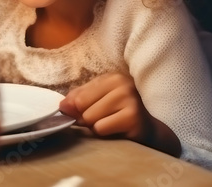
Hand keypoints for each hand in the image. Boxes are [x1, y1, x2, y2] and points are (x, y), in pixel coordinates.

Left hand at [60, 73, 180, 156]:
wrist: (149, 132)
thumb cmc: (119, 116)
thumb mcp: (99, 101)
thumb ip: (79, 99)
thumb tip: (62, 106)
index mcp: (112, 77)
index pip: (77, 96)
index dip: (77, 110)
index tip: (89, 113)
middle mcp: (122, 84)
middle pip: (82, 107)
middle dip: (87, 119)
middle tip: (104, 121)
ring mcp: (129, 99)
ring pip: (90, 118)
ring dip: (96, 128)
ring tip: (111, 125)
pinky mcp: (133, 117)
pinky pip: (101, 129)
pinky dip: (105, 134)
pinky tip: (118, 131)